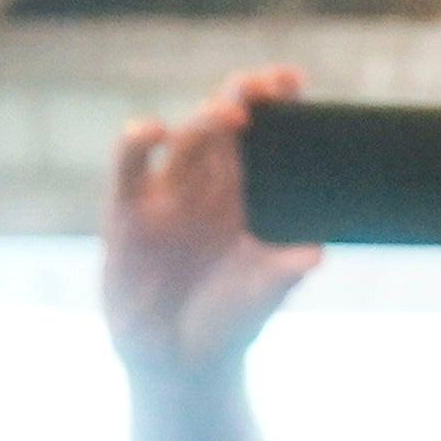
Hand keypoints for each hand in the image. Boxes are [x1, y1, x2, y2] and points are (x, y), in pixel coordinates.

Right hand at [103, 70, 326, 377]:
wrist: (179, 361)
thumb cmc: (228, 321)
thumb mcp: (261, 296)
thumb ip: (282, 272)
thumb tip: (313, 254)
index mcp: (246, 197)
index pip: (262, 139)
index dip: (275, 105)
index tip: (293, 79)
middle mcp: (207, 188)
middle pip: (224, 128)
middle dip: (244, 100)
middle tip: (267, 84)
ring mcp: (167, 197)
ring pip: (185, 142)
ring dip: (207, 122)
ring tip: (234, 114)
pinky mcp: (127, 214)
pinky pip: (129, 168)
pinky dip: (136, 144)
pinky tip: (153, 131)